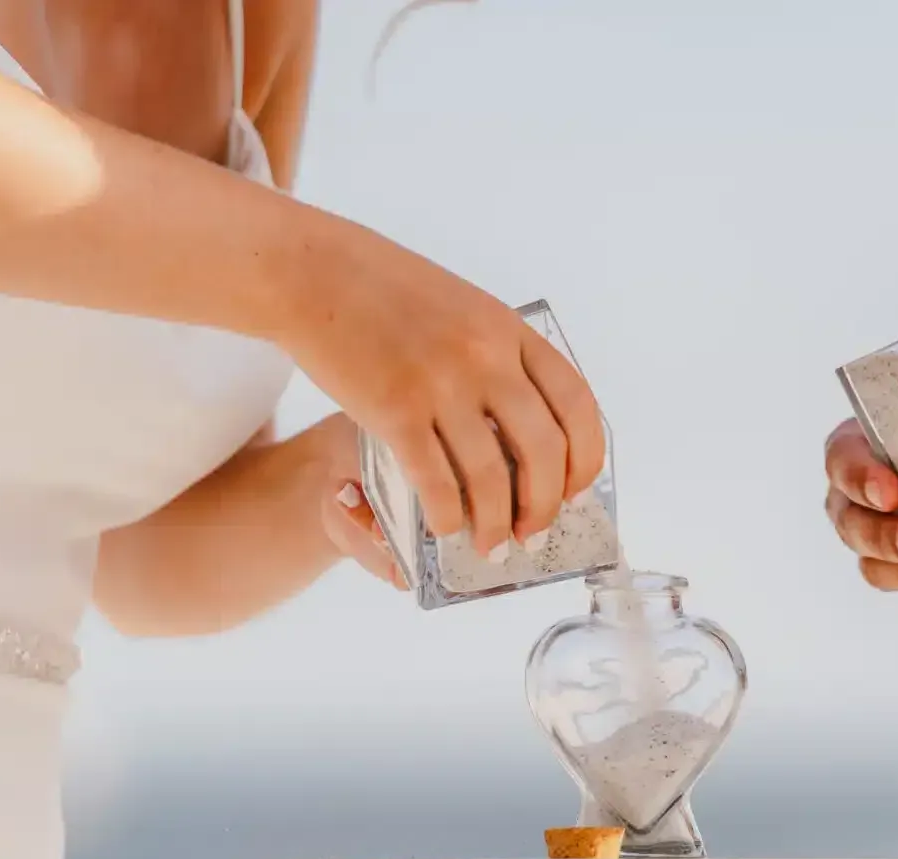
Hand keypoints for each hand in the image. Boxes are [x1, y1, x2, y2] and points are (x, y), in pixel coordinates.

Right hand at [280, 220, 605, 556]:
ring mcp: (441, 384)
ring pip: (491, 478)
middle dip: (544, 506)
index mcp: (510, 331)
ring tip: (489, 545)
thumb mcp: (464, 309)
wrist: (313, 273)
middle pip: (544, 452)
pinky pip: (435, 482)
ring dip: (495, 525)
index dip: (585, 460)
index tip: (575, 490)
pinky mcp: (394, 410)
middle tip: (533, 532)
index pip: (577, 405)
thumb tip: (525, 425)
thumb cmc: (383, 290)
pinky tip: (445, 527)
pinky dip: (447, 516)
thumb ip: (498, 357)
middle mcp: (486, 357)